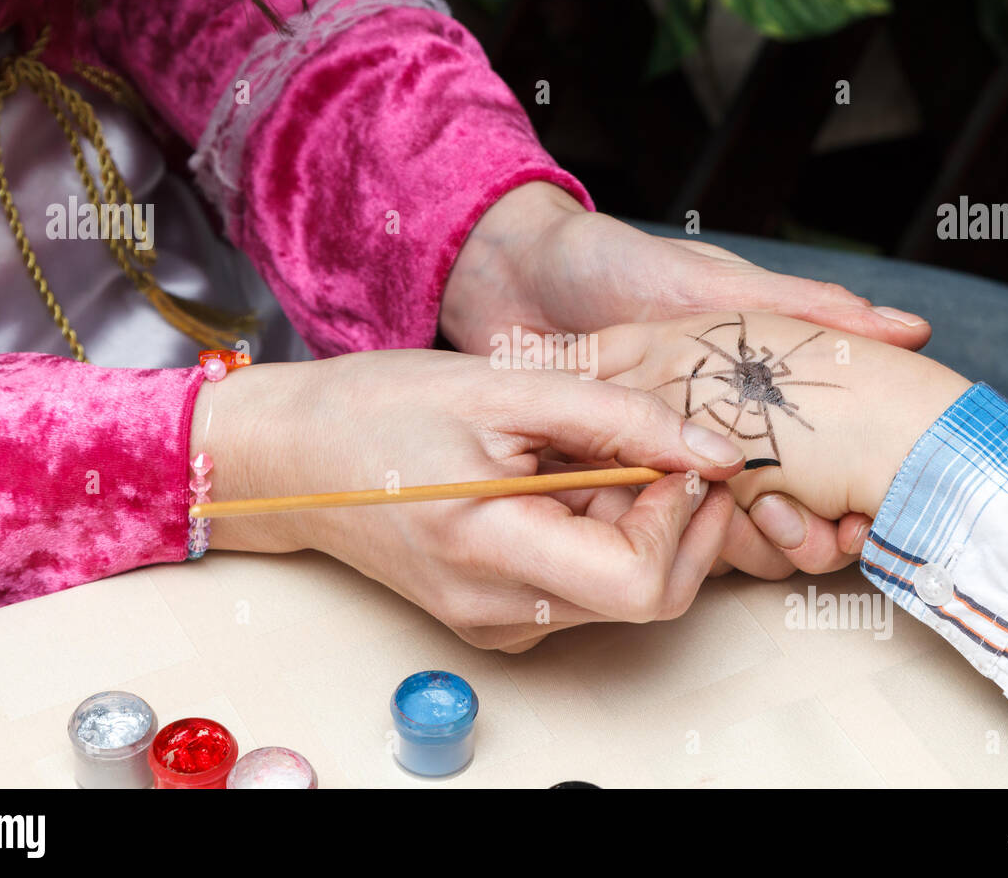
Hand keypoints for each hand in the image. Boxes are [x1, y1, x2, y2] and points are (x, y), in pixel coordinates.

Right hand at [193, 351, 749, 650]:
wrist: (293, 456)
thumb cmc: (380, 411)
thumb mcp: (505, 388)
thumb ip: (619, 418)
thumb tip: (713, 451)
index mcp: (490, 553)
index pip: (640, 584)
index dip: (683, 520)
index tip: (680, 456)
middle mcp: (498, 610)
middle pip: (645, 596)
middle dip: (677, 520)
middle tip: (665, 447)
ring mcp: (496, 620)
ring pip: (620, 590)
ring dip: (637, 521)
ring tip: (599, 450)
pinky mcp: (495, 612)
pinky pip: (582, 583)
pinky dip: (601, 531)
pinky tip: (570, 477)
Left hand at [439, 181, 933, 575]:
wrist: (507, 276)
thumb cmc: (611, 263)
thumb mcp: (709, 283)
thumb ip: (794, 308)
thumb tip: (904, 329)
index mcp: (741, 394)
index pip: (814, 466)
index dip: (842, 500)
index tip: (862, 518)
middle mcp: (706, 436)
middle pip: (770, 514)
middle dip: (800, 534)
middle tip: (827, 535)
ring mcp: (653, 462)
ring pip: (714, 533)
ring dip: (751, 545)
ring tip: (775, 533)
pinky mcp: (599, 480)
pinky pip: (637, 531)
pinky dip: (663, 542)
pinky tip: (681, 542)